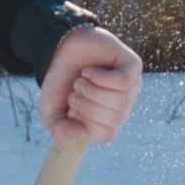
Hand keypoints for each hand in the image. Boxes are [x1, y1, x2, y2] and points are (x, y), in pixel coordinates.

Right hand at [40, 25, 143, 145]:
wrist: (59, 49)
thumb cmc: (60, 82)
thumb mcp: (51, 111)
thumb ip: (60, 130)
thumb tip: (81, 133)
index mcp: (108, 119)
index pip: (107, 135)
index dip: (87, 124)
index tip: (72, 111)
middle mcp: (123, 104)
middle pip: (115, 119)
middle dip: (88, 107)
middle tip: (74, 93)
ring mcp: (131, 86)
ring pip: (121, 101)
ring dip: (93, 91)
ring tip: (80, 80)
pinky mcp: (133, 66)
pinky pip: (124, 81)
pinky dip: (101, 78)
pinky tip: (89, 72)